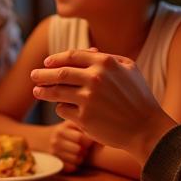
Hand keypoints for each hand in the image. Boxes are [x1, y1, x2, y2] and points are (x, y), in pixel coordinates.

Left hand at [30, 49, 175, 163]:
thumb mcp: (129, 70)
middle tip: (34, 75)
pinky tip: (64, 108)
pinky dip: (61, 108)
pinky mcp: (84, 117)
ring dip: (43, 91)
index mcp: (105, 63)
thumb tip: (87, 51)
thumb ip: (107, 58)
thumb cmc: (139, 98)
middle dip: (42, 74)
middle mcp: (95, 79)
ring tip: (37, 91)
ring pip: (56, 91)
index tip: (47, 62)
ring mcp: (88, 98)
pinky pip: (63, 109)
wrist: (147, 129)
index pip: (72, 56)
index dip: (56, 58)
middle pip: (59, 73)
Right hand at [48, 120, 93, 171]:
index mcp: (61, 130)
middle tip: (84, 147)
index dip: (88, 140)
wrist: (47, 140)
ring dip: (81, 157)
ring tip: (79, 153)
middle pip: (78, 150)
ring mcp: (54, 154)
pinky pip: (72, 168)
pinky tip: (74, 159)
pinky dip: (76, 165)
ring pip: (76, 160)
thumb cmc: (69, 132)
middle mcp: (55, 141)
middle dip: (85, 149)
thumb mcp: (73, 124)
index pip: (80, 138)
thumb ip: (85, 126)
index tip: (88, 139)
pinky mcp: (55, 164)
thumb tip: (103, 134)